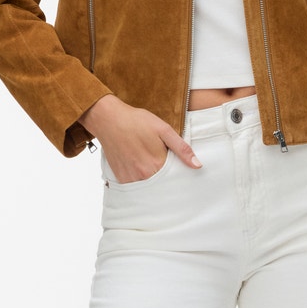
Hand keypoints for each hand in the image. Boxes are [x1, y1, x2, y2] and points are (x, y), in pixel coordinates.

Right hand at [78, 95, 200, 183]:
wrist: (109, 119)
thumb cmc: (137, 121)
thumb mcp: (163, 130)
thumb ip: (181, 149)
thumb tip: (197, 165)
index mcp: (157, 164)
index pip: (175, 179)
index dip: (179, 175)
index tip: (180, 171)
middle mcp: (143, 175)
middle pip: (162, 186)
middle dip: (167, 181)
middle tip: (163, 165)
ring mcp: (130, 178)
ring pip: (149, 188)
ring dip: (153, 182)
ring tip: (150, 166)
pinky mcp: (120, 178)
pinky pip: (135, 187)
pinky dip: (140, 182)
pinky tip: (140, 169)